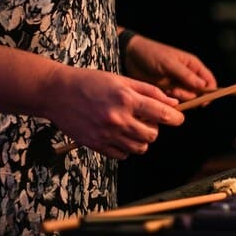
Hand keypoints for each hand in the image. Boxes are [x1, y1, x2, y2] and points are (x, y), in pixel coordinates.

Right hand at [45, 67, 185, 159]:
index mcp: (126, 98)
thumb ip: (150, 92)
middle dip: (155, 128)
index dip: (175, 118)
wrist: (57, 93)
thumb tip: (173, 104)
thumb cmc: (91, 82)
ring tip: (133, 128)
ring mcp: (106, 134)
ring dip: (142, 139)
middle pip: (152, 135)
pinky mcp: (96, 145)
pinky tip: (120, 135)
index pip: (161, 114)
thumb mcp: (122, 80)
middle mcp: (118, 118)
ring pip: (140, 148)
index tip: (178, 119)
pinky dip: (126, 148)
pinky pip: (123, 155)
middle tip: (147, 120)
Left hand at [123, 34, 216, 100]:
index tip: (204, 101)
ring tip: (166, 89)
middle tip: (175, 90)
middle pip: (199, 93)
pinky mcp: (167, 91)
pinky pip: (174, 101)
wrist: (129, 57)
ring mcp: (177, 84)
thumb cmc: (151, 54)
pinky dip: (169, 100)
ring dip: (178, 97)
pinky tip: (162, 93)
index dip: (210, 92)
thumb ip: (186, 75)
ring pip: (186, 98)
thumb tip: (204, 86)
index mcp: (193, 65)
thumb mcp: (169, 63)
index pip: (209, 81)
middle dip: (189, 95)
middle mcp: (188, 76)